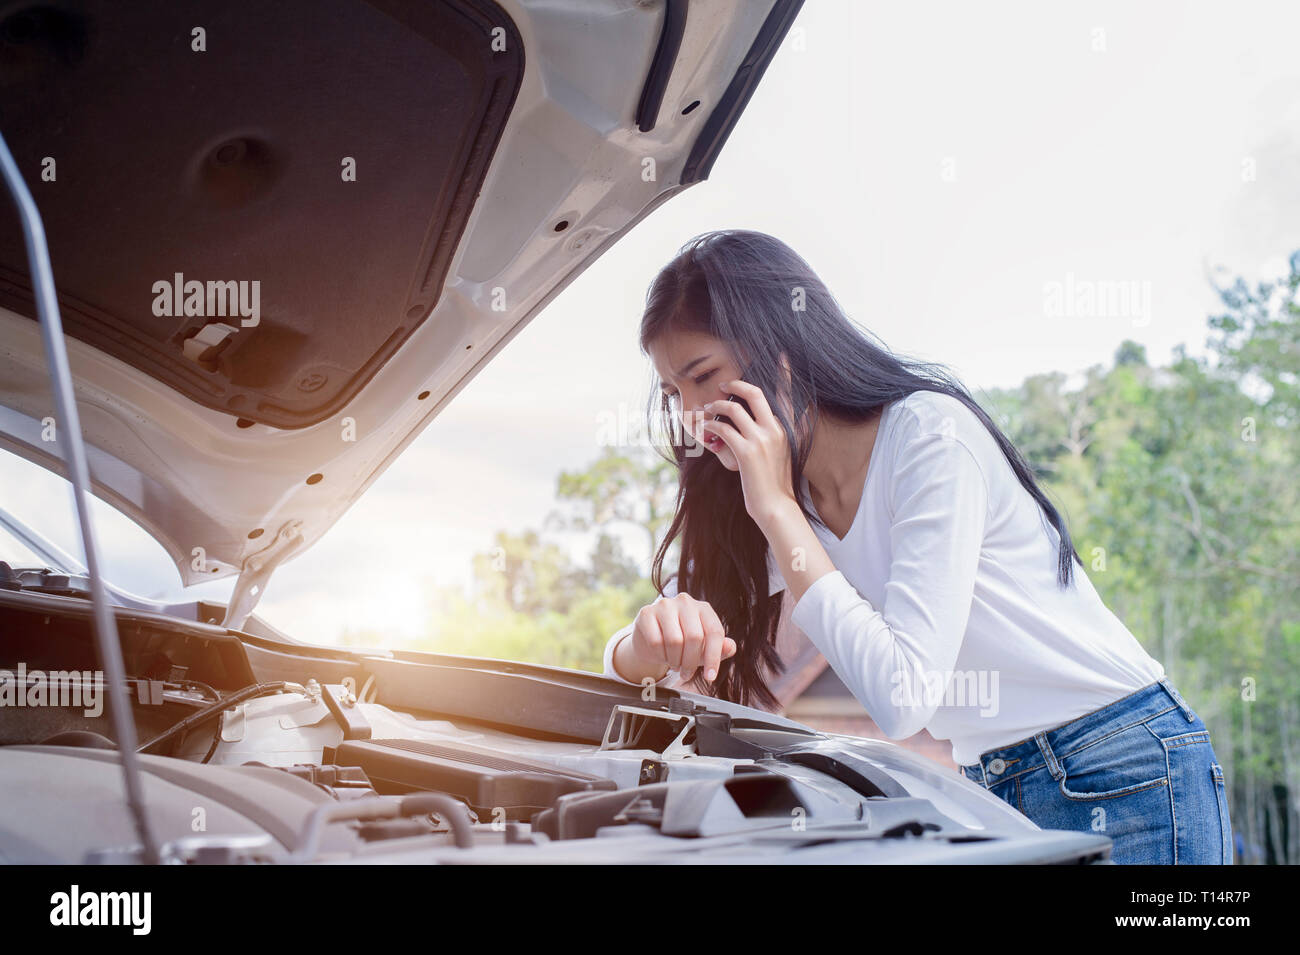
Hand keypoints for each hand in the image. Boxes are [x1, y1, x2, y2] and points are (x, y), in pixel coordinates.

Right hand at [630, 593, 735, 682]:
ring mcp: (665, 605)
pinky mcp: (646, 613)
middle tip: (687, 673)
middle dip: (691, 662)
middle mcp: (685, 602)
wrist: (650, 640)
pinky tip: (661, 655)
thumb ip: (720, 649)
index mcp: (703, 608)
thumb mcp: (703, 649)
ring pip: (674, 641)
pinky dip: (659, 656)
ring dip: (675, 661)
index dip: (714, 658)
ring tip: (674, 664)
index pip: (714, 632)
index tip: (710, 677)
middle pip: (694, 637)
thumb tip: (730, 647)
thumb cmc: (681, 642)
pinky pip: (656, 642)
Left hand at [699, 355, 798, 527]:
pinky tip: (707, 429)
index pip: (786, 395)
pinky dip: (711, 426)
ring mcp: (761, 440)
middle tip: (724, 386)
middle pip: (755, 393)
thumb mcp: (781, 454)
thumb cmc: (774, 482)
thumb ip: (773, 436)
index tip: (782, 355)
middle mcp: (776, 430)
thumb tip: (757, 423)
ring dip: (716, 407)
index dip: (784, 373)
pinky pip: (723, 429)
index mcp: (786, 429)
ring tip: (707, 411)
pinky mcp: (746, 452)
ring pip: (734, 409)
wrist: (776, 505)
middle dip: (736, 384)